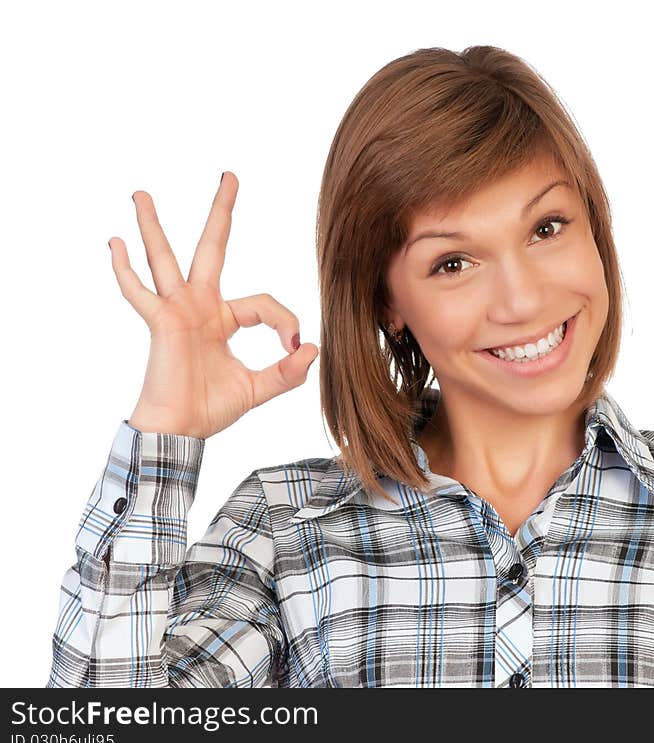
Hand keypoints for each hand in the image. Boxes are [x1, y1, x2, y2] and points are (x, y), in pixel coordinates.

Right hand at [109, 171, 318, 438]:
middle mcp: (200, 306)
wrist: (182, 430)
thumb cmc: (212, 408)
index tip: (294, 345)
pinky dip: (125, 270)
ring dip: (153, 226)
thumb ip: (288, 372)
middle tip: (229, 175)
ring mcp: (178, 311)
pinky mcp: (161, 323)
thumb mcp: (260, 388)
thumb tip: (313, 348)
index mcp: (224, 317)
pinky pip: (140, 293)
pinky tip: (114, 243)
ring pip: (166, 259)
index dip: (285, 320)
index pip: (264, 303)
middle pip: (212, 248)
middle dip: (221, 212)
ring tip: (142, 194)